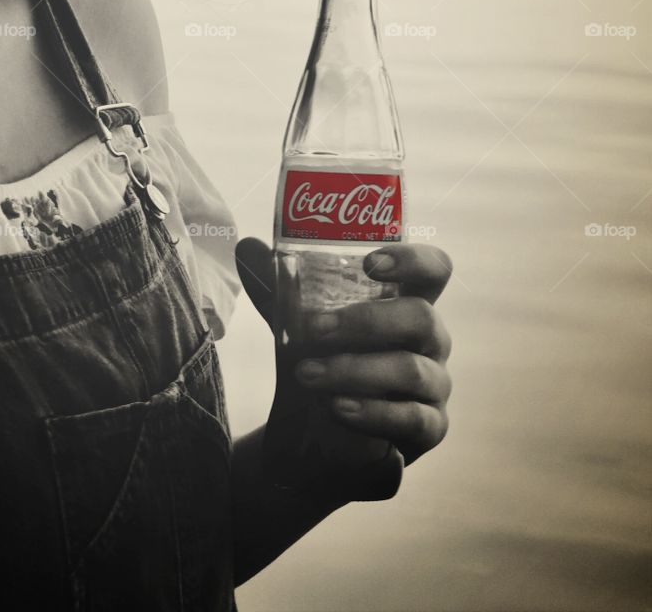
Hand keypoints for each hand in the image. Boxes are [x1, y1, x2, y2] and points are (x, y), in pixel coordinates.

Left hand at [235, 240, 452, 468]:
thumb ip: (278, 287)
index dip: (411, 260)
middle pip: (421, 318)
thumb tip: (248, 246)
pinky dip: (373, 412)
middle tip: (315, 328)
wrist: (312, 436)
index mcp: (406, 301)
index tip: (369, 262)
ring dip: (355, 370)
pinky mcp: (430, 428)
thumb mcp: (297, 325)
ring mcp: (435, 384)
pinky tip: (338, 408)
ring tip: (308, 374)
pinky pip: (413, 419)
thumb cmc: (320, 361)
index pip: (433, 269)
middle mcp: (430, 339)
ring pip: (412, 370)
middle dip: (366, 321)